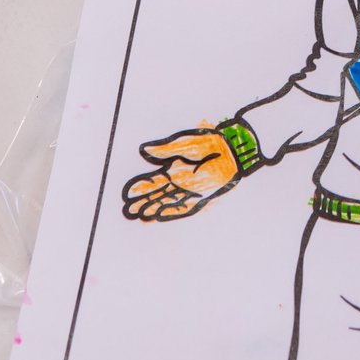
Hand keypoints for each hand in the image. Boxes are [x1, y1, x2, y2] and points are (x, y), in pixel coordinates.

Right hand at [120, 129, 240, 220]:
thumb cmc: (210, 143)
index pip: (154, 181)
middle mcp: (180, 181)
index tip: (128, 193)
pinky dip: (171, 212)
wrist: (231, 151)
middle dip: (143, 202)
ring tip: (140, 215)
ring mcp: (190, 190)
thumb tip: (144, 149)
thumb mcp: (184, 144)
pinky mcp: (202, 197)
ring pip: (167, 203)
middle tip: (128, 209)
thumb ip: (165, 149)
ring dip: (154, 209)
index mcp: (174, 168)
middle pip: (158, 194)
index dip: (141, 187)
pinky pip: (184, 207)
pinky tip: (159, 216)